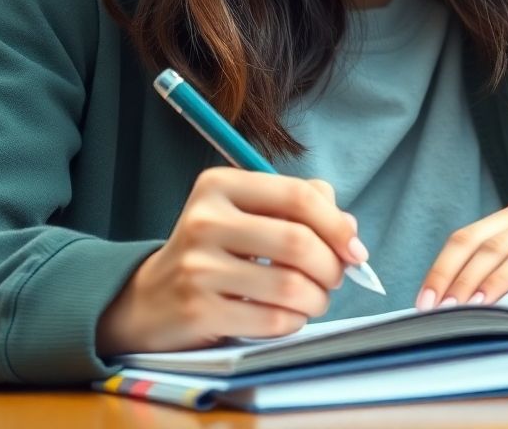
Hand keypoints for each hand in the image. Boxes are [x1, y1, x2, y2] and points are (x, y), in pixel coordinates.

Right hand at [95, 169, 364, 354]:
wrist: (151, 299)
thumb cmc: (216, 249)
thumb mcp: (248, 211)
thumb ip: (300, 204)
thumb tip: (349, 229)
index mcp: (220, 185)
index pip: (297, 196)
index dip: (336, 224)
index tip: (355, 248)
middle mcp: (205, 220)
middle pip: (298, 242)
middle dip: (331, 266)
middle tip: (335, 278)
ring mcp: (198, 267)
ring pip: (290, 285)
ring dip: (317, 298)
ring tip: (313, 299)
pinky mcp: (198, 310)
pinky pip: (272, 320)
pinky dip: (292, 321)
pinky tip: (286, 316)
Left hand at [414, 202, 507, 309]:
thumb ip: (489, 275)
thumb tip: (443, 306)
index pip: (465, 239)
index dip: (441, 269)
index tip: (424, 301)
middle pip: (480, 244)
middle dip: (454, 279)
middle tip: (439, 310)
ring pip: (503, 251)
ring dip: (479, 283)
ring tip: (463, 309)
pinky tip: (498, 305)